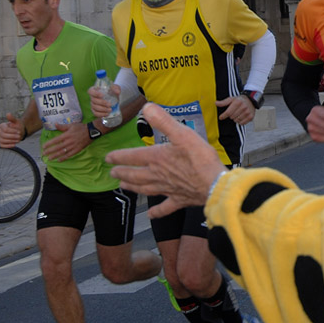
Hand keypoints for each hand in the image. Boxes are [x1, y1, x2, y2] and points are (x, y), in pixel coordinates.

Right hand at [0, 113, 24, 147]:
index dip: (13, 131)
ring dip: (11, 141)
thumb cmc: (17, 126)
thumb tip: (8, 114)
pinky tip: (14, 144)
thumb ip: (12, 118)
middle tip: (19, 136)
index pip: (5, 129)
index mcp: (1, 126)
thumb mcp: (16, 122)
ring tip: (18, 140)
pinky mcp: (0, 143)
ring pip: (3, 141)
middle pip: (4, 135)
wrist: (19, 132)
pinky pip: (2, 145)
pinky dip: (8, 146)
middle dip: (12, 136)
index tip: (19, 132)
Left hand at [42, 122, 89, 162]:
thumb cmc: (80, 127)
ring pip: (62, 152)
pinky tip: (59, 160)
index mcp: (66, 135)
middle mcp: (69, 141)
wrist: (91, 132)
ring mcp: (73, 146)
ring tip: (49, 158)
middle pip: (57, 148)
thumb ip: (62, 126)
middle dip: (50, 151)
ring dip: (55, 156)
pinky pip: (69, 155)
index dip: (49, 144)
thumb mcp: (71, 125)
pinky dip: (64, 158)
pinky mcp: (77, 150)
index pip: (55, 140)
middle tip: (44, 154)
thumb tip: (55, 124)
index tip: (43, 147)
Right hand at [89, 83, 119, 118]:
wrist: (114, 97)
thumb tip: (117, 92)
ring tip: (110, 110)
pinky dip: (101, 114)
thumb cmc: (112, 90)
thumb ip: (115, 88)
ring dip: (102, 109)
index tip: (102, 95)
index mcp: (94, 89)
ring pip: (95, 108)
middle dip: (102, 103)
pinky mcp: (95, 110)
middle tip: (110, 104)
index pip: (90, 91)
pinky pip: (95, 113)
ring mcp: (93, 104)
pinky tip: (107, 114)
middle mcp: (92, 97)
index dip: (95, 94)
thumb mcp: (115, 87)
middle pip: (93, 100)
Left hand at [107, 103, 225, 217]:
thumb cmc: (200, 158)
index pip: (132, 157)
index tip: (108, 158)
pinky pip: (164, 207)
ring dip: (132, 188)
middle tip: (112, 173)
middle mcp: (158, 175)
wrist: (215, 184)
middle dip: (122, 173)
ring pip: (145, 189)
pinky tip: (150, 215)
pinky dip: (156, 211)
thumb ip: (163, 121)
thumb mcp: (182, 133)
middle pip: (134, 175)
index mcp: (157, 158)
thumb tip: (147, 107)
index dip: (118, 157)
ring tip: (123, 187)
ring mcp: (167, 189)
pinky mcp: (179, 199)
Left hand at [216, 94, 254, 124]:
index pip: (228, 112)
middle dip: (231, 115)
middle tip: (233, 112)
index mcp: (238, 102)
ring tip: (237, 114)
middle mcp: (243, 107)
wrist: (251, 100)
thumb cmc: (239, 100)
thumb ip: (223, 102)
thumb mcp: (231, 99)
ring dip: (235, 118)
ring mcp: (248, 112)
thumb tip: (215, 103)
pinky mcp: (251, 117)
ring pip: (236, 121)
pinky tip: (241, 117)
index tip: (221, 117)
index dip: (223, 116)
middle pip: (232, 117)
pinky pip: (242, 123)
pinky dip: (240, 121)